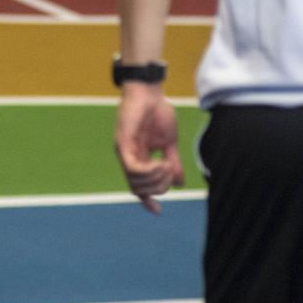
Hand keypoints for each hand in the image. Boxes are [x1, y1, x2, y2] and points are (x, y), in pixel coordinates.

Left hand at [114, 83, 182, 214]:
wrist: (149, 91)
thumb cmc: (157, 112)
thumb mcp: (169, 142)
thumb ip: (172, 163)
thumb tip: (179, 184)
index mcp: (138, 158)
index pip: (138, 186)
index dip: (147, 201)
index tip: (157, 211)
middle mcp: (128, 157)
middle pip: (139, 189)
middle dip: (159, 187)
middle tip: (171, 171)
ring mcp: (124, 151)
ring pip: (136, 182)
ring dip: (157, 179)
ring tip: (168, 164)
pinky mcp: (123, 143)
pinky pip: (133, 168)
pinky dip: (150, 171)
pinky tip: (161, 162)